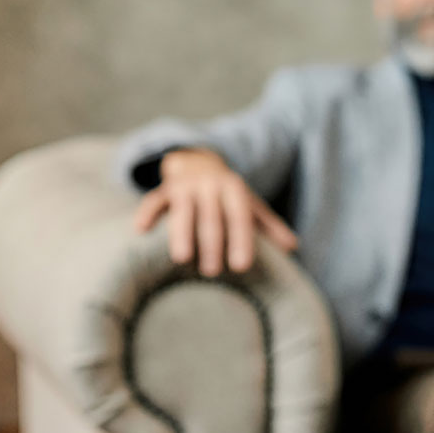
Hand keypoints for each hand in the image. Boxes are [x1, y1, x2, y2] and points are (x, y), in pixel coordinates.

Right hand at [132, 147, 298, 275]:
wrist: (198, 160)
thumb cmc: (227, 193)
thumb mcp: (250, 204)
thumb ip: (269, 225)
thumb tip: (293, 247)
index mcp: (234, 188)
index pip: (239, 216)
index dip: (241, 240)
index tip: (241, 266)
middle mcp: (209, 185)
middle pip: (211, 217)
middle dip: (212, 244)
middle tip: (211, 272)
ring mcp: (185, 186)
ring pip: (182, 210)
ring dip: (182, 234)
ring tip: (181, 259)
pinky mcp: (164, 189)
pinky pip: (153, 199)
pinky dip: (147, 213)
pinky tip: (140, 230)